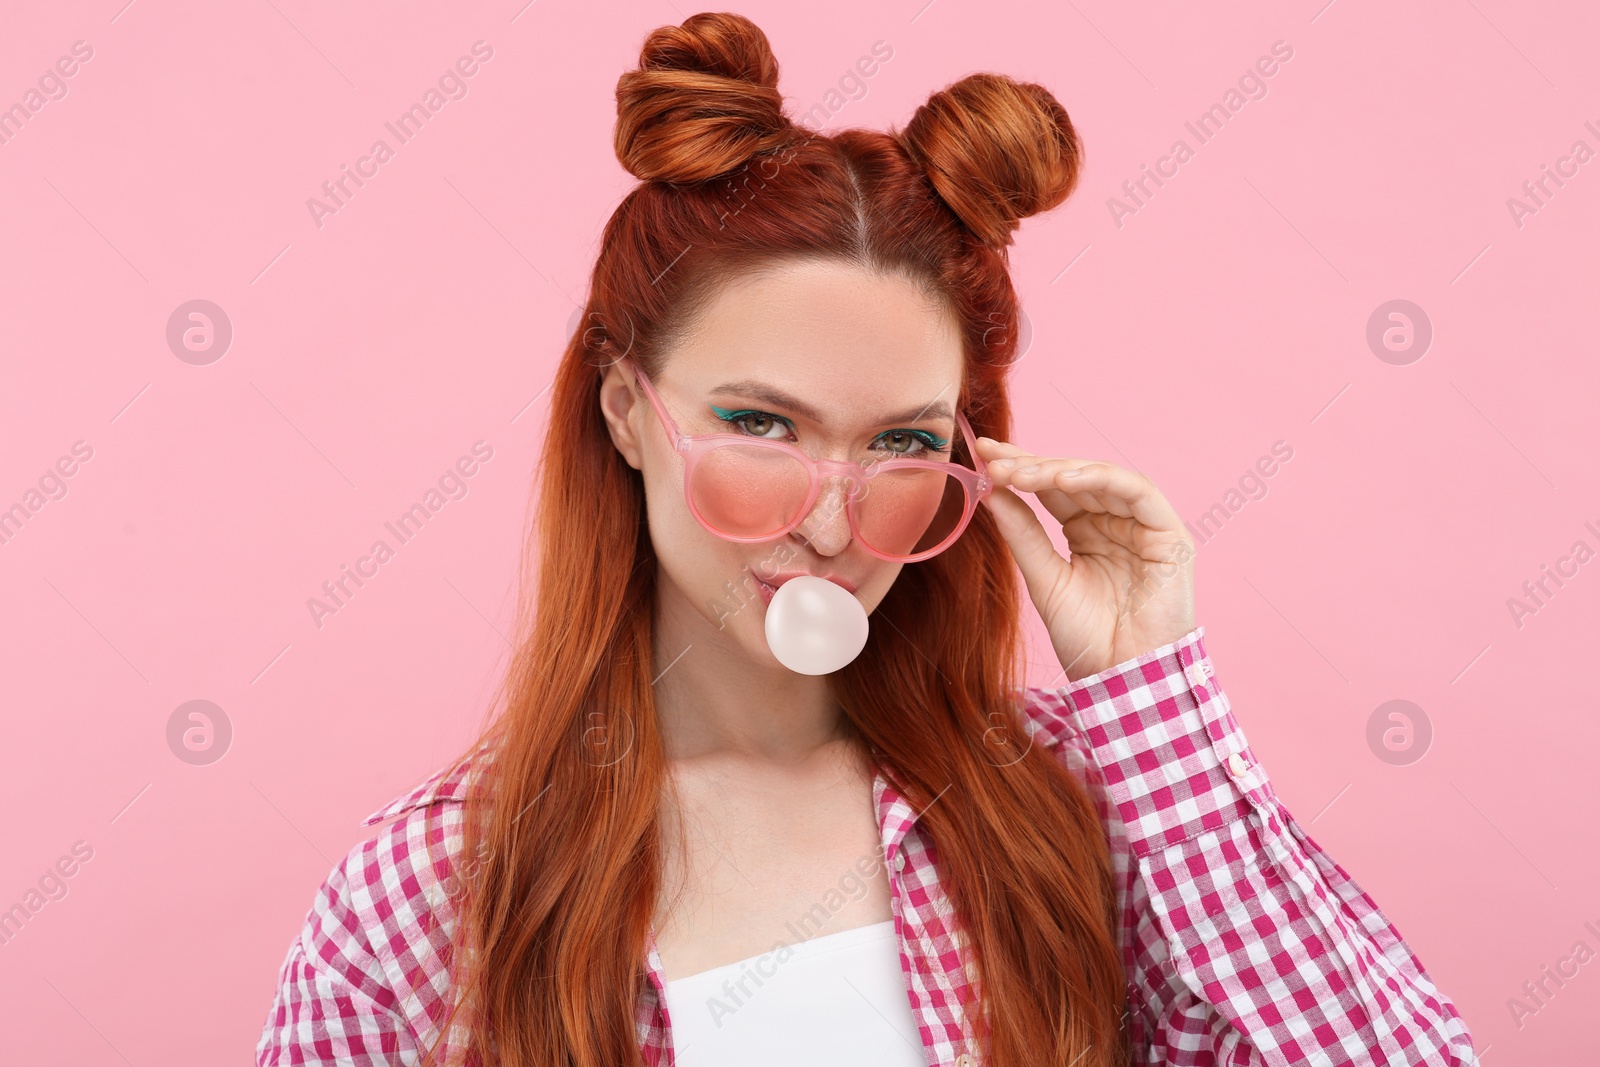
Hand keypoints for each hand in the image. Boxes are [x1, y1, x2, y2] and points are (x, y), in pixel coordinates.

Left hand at [974, 436, 1196, 681]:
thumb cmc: (1087, 640)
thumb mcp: (1044, 579)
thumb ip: (1023, 534)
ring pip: (1101, 478)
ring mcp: (1144, 527)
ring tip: (1019, 474)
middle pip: (1074, 478)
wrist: (1122, 679)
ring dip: (1058, 470)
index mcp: (1087, 533)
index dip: (1020, 469)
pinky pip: (1137, 491)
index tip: (983, 456)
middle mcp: (1116, 523)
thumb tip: (991, 491)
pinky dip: (1100, 478)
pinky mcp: (1169, 534)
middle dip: (1032, 465)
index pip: (1051, 490)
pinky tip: (1063, 480)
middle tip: (994, 461)